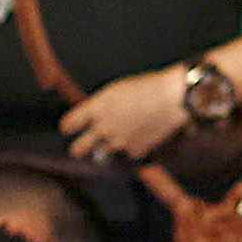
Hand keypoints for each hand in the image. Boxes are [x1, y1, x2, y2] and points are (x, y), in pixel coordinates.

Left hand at [60, 65, 189, 163]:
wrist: (173, 98)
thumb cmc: (147, 87)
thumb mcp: (116, 89)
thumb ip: (100, 105)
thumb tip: (92, 116)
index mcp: (95, 108)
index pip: (68, 124)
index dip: (68, 126)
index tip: (69, 128)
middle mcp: (103, 128)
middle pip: (78, 149)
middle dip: (78, 148)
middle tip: (81, 146)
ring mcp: (119, 142)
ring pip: (101, 154)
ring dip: (105, 148)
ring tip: (116, 139)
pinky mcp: (135, 151)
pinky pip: (127, 154)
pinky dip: (131, 148)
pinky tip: (139, 136)